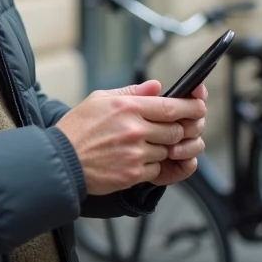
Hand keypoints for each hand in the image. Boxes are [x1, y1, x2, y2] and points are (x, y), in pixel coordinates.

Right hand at [54, 80, 206, 195]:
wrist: (62, 160)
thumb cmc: (78, 128)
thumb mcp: (100, 100)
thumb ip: (132, 92)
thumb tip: (157, 87)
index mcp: (127, 108)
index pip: (171, 106)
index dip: (191, 107)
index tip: (199, 107)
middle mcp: (134, 129)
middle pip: (176, 130)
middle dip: (180, 130)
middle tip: (174, 129)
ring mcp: (135, 153)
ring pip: (168, 150)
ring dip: (164, 148)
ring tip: (146, 145)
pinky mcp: (133, 174)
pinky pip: (157, 168)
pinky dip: (153, 164)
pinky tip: (137, 159)